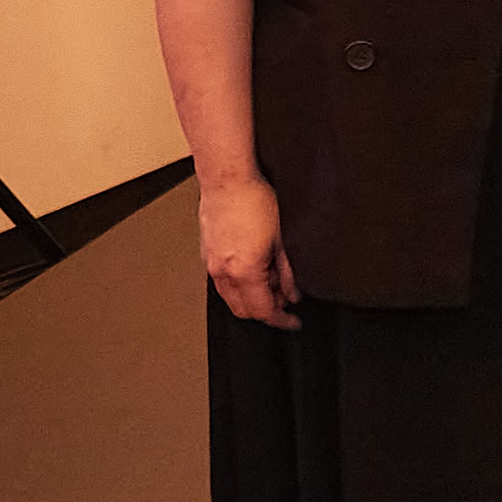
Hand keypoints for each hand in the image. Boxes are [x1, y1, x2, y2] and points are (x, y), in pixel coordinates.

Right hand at [200, 170, 300, 329]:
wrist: (228, 180)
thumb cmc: (256, 201)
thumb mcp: (284, 240)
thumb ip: (289, 273)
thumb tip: (294, 295)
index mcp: (242, 272)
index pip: (262, 311)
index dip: (281, 320)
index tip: (294, 322)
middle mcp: (221, 272)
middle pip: (243, 310)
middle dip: (267, 309)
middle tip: (287, 297)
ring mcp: (210, 264)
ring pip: (231, 297)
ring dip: (253, 296)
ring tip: (274, 276)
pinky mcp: (207, 254)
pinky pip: (223, 282)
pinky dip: (241, 284)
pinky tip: (257, 266)